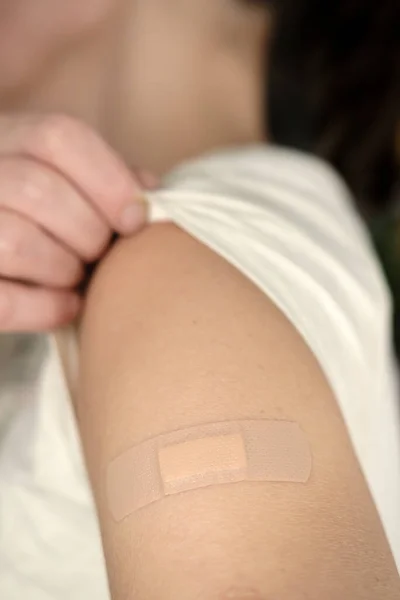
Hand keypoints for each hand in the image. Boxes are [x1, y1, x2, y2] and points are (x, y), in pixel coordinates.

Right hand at [0, 113, 154, 331]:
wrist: (4, 261)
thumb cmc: (47, 218)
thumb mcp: (71, 183)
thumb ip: (108, 181)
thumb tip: (149, 192)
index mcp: (6, 140)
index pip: (59, 137)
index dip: (110, 181)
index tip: (135, 219)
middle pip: (38, 189)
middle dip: (89, 231)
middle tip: (99, 252)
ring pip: (16, 243)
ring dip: (65, 268)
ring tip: (76, 275)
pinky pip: (6, 302)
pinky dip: (48, 308)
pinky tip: (70, 305)